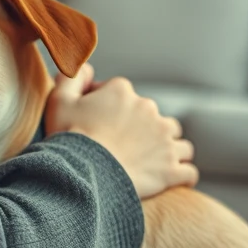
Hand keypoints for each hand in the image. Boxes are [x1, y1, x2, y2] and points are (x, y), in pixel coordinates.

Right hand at [45, 63, 198, 199]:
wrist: (83, 174)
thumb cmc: (69, 138)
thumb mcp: (59, 101)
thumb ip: (72, 77)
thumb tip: (86, 67)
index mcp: (123, 92)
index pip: (121, 93)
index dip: (109, 106)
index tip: (98, 123)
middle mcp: (149, 110)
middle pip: (152, 116)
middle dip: (142, 128)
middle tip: (121, 147)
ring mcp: (164, 140)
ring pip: (177, 140)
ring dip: (168, 148)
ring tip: (151, 162)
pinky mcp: (171, 169)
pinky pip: (188, 171)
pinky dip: (182, 175)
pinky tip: (173, 179)